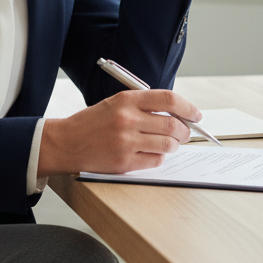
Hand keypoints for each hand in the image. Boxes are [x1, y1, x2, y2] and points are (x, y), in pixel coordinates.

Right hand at [38, 89, 201, 176]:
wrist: (66, 143)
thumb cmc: (92, 123)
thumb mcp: (115, 104)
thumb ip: (143, 106)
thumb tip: (177, 113)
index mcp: (126, 100)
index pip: (169, 99)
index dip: (188, 107)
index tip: (196, 114)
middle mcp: (128, 119)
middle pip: (172, 124)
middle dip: (185, 131)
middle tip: (185, 133)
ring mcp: (126, 142)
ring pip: (167, 145)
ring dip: (174, 145)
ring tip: (169, 143)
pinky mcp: (124, 162)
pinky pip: (155, 161)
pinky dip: (159, 158)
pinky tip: (153, 153)